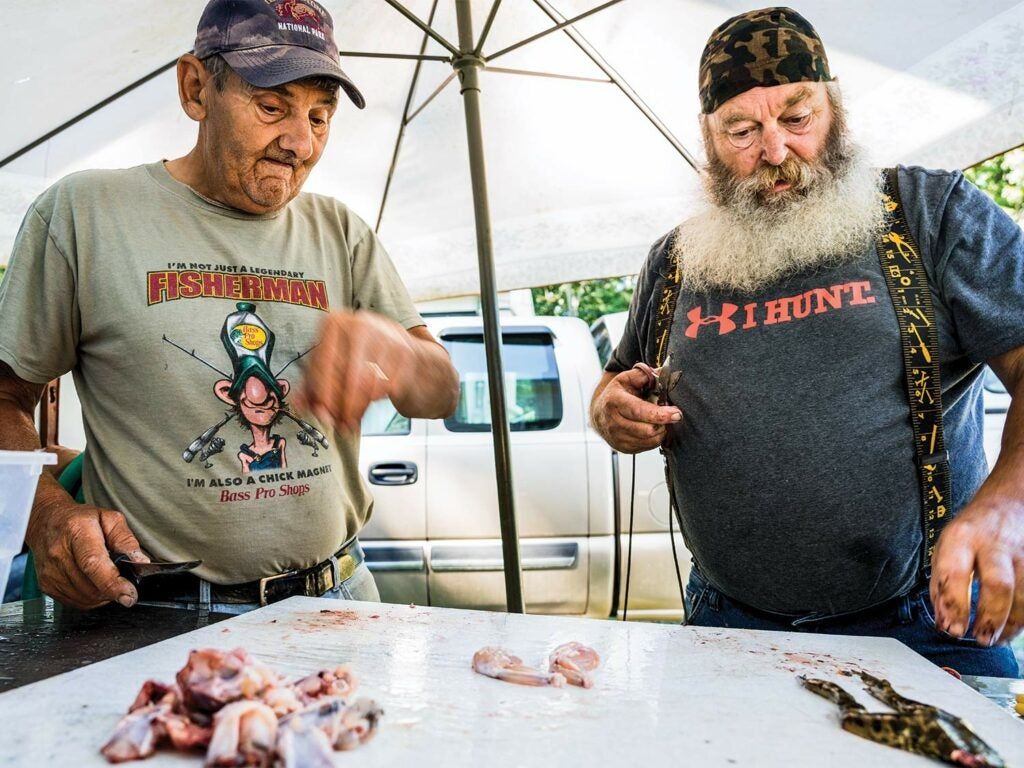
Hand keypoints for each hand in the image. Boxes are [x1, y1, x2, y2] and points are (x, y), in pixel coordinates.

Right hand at [26, 499, 147, 609]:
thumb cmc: (81, 519)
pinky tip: (94, 584)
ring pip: (84, 598)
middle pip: (90, 586)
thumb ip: (126, 540)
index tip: (129, 595)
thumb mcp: (110, 519)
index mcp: (77, 531)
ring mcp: (49, 571)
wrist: (47, 521)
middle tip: (123, 582)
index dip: (112, 583)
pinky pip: (74, 602)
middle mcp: (59, 552)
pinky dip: (90, 599)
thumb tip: (140, 562)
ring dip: (102, 596)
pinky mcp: (46, 584)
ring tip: (107, 579)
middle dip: (113, 590)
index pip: (93, 564)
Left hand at [294, 310, 415, 432]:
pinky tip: (369, 402)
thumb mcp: (329, 363)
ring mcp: (386, 336)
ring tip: (351, 421)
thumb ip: (310, 384)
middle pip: (349, 375)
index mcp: (334, 322)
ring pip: (370, 383)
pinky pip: (388, 385)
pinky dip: (377, 399)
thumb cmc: (354, 354)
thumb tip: (298, 404)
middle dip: (343, 406)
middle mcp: (361, 324)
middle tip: (339, 425)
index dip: (322, 392)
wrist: (395, 344)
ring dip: (359, 408)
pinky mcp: (405, 351)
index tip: (321, 413)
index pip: (324, 361)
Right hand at [591, 367, 681, 452]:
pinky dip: (655, 439)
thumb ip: (644, 375)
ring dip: (661, 431)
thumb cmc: (617, 395)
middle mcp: (613, 422)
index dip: (659, 414)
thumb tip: (662, 373)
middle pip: (646, 430)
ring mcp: (617, 437)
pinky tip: (654, 428)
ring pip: (649, 440)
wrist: (599, 415)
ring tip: (661, 421)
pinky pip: (647, 447)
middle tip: (672, 415)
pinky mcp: (623, 448)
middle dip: (664, 423)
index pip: (639, 411)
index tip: (676, 413)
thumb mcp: (626, 379)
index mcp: (614, 401)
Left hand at [929, 500, 1023, 645]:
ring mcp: (1021, 551)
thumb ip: (941, 585)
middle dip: (990, 617)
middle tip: (981, 640)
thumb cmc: (971, 532)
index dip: (955, 606)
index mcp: (961, 537)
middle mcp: (993, 543)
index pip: (955, 573)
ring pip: (1022, 593)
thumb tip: (944, 623)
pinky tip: (1013, 628)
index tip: (953, 630)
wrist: (1008, 503)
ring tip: (996, 640)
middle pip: (997, 584)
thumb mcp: (946, 548)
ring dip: (1011, 623)